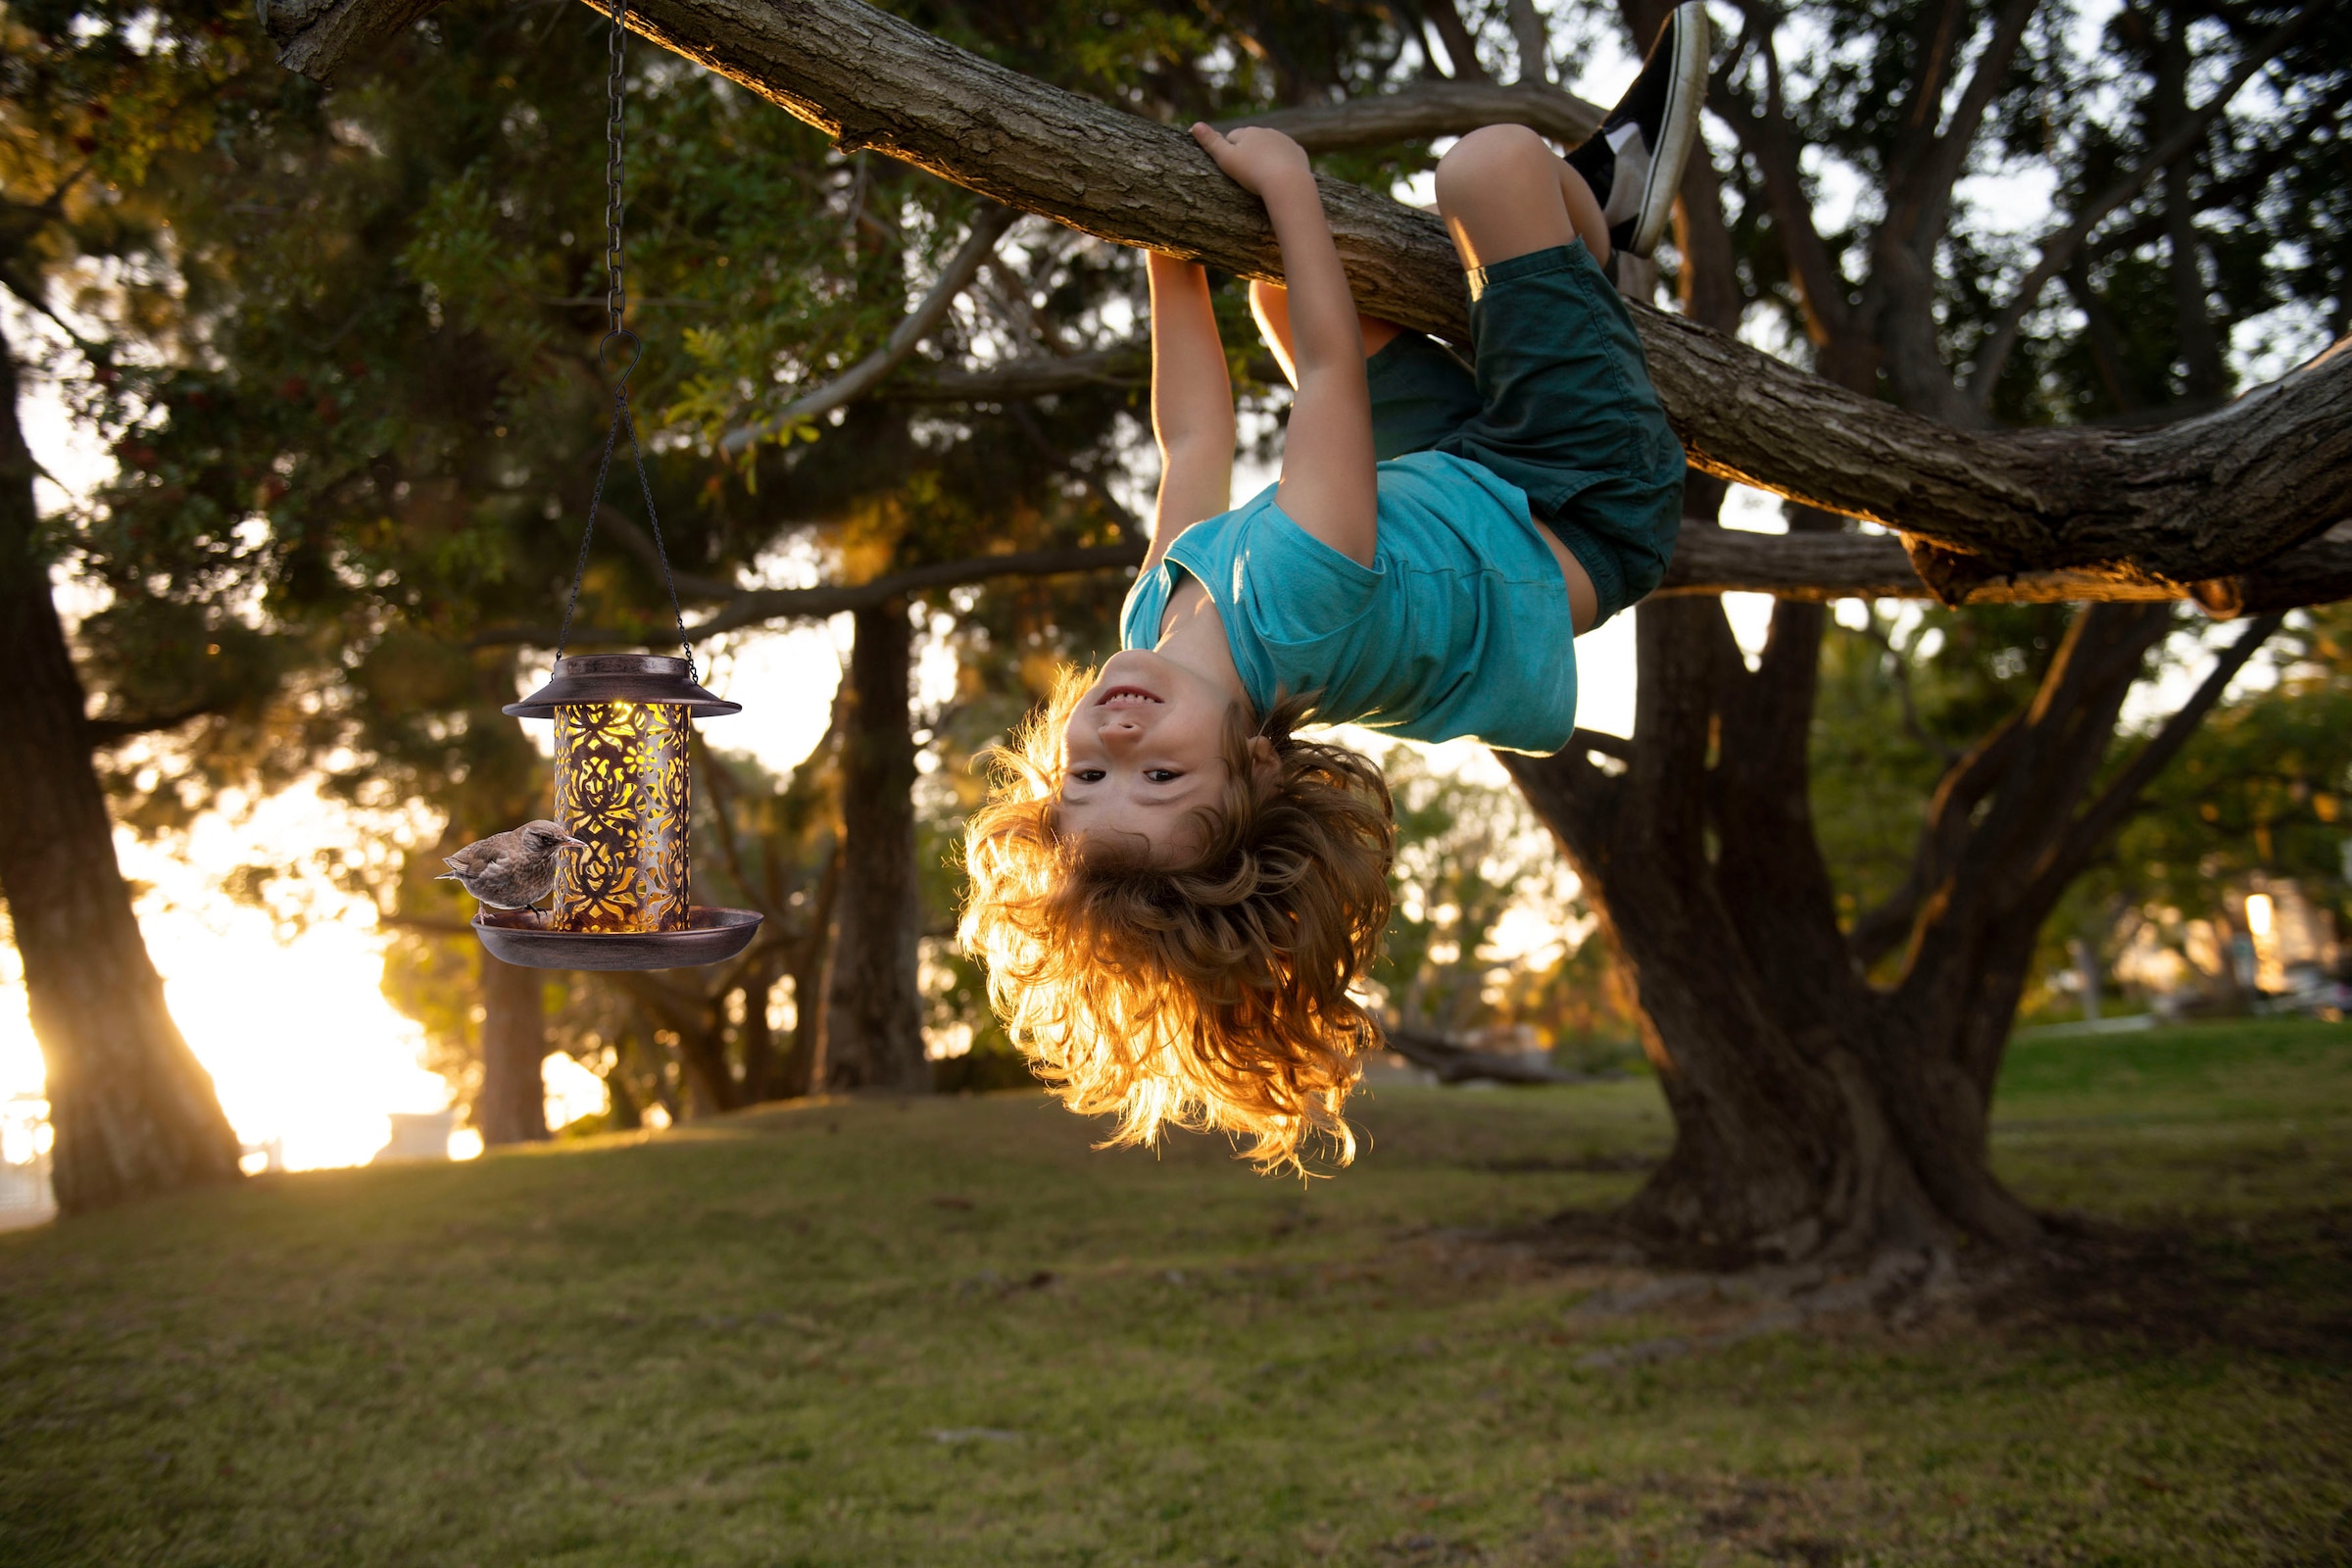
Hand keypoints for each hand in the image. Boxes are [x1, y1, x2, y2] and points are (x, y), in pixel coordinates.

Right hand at [1188, 123, 1313, 197]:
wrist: (1287, 183)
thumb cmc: (1253, 173)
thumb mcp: (1226, 159)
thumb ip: (1210, 143)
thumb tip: (1194, 125)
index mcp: (1248, 131)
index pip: (1232, 138)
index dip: (1228, 152)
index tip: (1229, 167)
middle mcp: (1267, 131)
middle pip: (1252, 141)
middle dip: (1248, 153)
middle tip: (1245, 175)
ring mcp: (1285, 141)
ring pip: (1270, 148)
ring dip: (1266, 158)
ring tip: (1263, 178)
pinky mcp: (1299, 153)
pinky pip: (1287, 157)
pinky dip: (1283, 164)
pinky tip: (1280, 177)